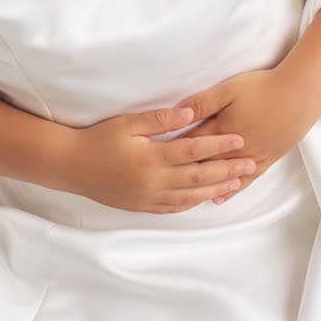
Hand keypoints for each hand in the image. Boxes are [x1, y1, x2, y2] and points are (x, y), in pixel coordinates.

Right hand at [63, 104, 261, 214]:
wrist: (71, 167)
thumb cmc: (98, 140)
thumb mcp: (127, 123)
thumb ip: (160, 119)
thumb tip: (191, 112)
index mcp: (152, 158)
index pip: (194, 151)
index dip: (219, 145)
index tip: (240, 139)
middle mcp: (154, 182)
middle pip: (199, 177)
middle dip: (227, 170)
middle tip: (250, 164)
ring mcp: (149, 197)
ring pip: (190, 196)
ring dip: (215, 189)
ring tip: (236, 183)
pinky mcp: (142, 207)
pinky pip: (173, 208)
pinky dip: (192, 202)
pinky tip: (205, 197)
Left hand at [172, 67, 320, 194]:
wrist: (300, 94)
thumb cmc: (263, 87)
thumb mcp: (228, 90)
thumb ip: (203, 103)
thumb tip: (178, 114)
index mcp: (222, 129)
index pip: (191, 145)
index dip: (172, 153)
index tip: (155, 163)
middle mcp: (235, 148)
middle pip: (205, 165)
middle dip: (183, 174)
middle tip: (162, 186)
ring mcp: (252, 156)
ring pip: (223, 176)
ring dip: (205, 186)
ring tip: (186, 196)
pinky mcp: (268, 158)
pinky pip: (246, 179)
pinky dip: (231, 189)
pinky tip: (220, 197)